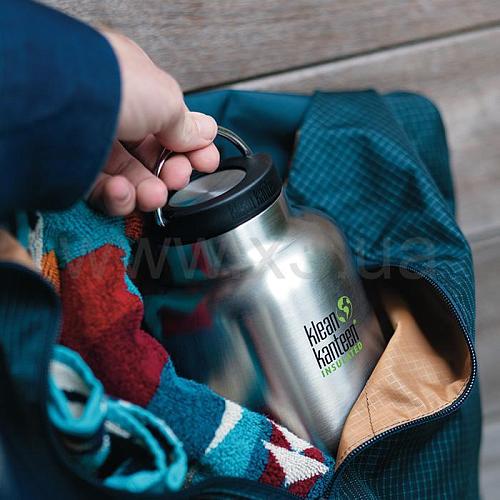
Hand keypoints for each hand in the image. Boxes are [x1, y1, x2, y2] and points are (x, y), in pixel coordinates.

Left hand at [88, 31, 219, 215]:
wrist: (60, 101)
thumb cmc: (112, 84)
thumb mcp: (166, 99)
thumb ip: (187, 124)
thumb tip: (205, 135)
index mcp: (134, 85)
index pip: (170, 122)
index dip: (191, 145)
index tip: (207, 162)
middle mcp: (112, 111)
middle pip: (152, 154)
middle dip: (171, 172)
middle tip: (179, 179)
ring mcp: (92, 140)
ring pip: (129, 176)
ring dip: (148, 191)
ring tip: (154, 195)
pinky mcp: (73, 168)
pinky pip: (102, 190)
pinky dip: (117, 198)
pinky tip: (123, 192)